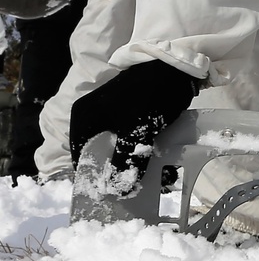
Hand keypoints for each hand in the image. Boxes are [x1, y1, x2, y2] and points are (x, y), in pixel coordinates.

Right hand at [70, 60, 197, 188]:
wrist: (176, 67)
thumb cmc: (151, 95)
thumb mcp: (138, 131)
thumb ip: (127, 161)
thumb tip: (118, 190)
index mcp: (84, 117)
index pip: (80, 156)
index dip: (93, 176)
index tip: (108, 194)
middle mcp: (90, 115)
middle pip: (96, 152)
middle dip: (111, 171)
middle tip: (126, 189)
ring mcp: (107, 112)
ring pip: (112, 146)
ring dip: (124, 161)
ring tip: (138, 179)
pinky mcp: (125, 112)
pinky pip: (123, 137)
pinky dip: (132, 149)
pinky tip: (146, 161)